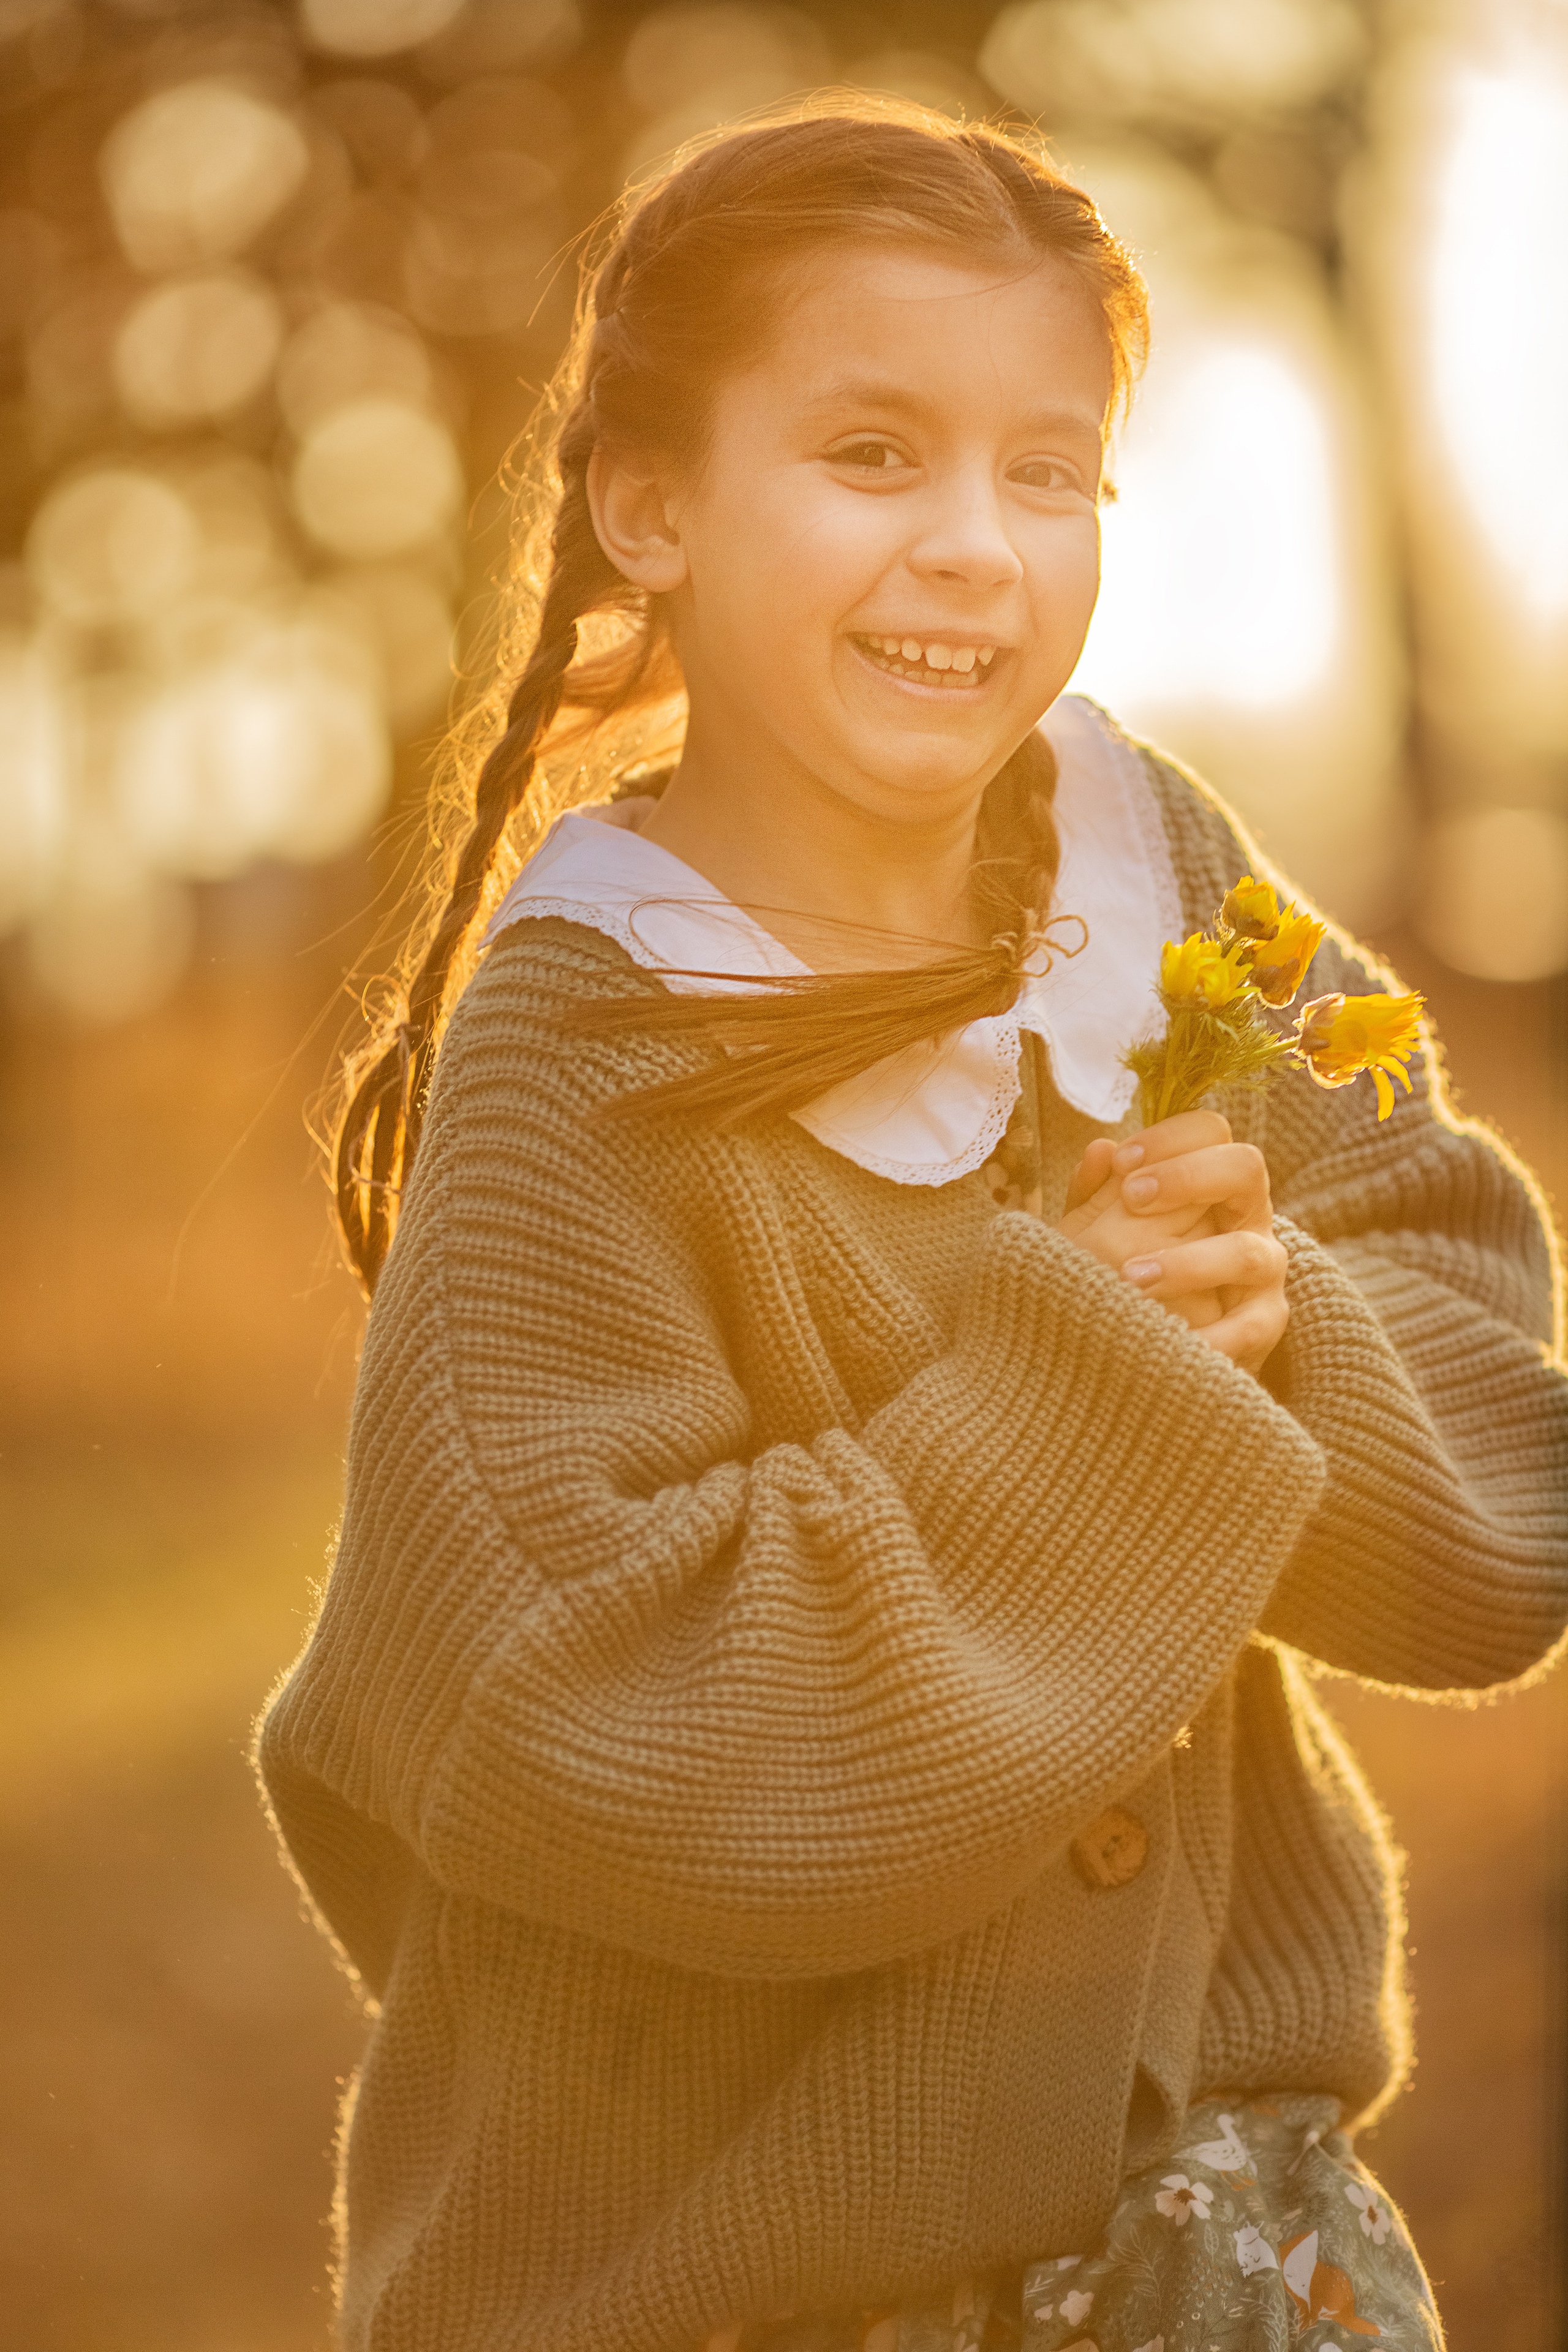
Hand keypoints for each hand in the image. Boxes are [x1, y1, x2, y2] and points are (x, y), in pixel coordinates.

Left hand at [1061, 1112, 1288, 1375]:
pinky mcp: (1265, 1325)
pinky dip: (1210, 1336)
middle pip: (1246, 1168)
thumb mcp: (1100, 1232)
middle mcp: (1247, 1217)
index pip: (1210, 1133)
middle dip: (1188, 1176)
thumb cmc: (1127, 1276)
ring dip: (1187, 1262)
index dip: (1170, 1137)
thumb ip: (1094, 1195)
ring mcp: (1263, 1271)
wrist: (1151, 1350)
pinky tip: (1165, 1339)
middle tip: (1132, 1198)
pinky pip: (1251, 1327)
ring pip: (1245, 1251)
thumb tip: (1099, 1150)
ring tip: (1132, 1276)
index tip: (1122, 1161)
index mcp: (1212, 1184)